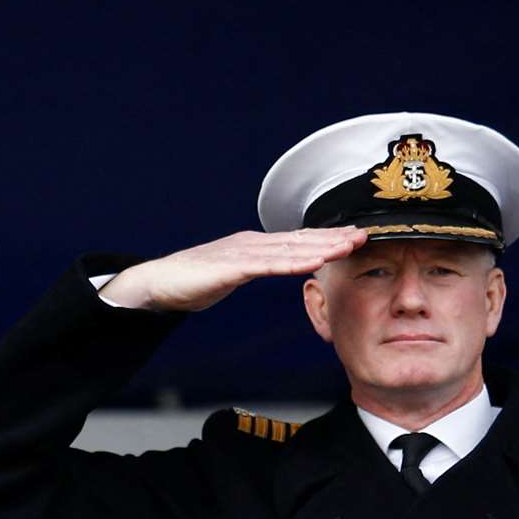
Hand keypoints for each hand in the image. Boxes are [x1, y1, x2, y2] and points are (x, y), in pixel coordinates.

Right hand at [99, 228, 366, 311]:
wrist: (153, 284)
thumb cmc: (185, 282)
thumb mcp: (225, 275)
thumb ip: (248, 270)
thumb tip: (266, 269)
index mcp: (249, 246)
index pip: (294, 241)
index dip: (324, 238)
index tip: (352, 238)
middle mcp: (249, 244)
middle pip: (298, 240)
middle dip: (332, 237)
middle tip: (364, 235)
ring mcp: (240, 254)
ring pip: (288, 250)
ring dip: (321, 247)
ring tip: (348, 245)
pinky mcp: (229, 267)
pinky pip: (267, 265)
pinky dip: (293, 262)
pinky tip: (313, 261)